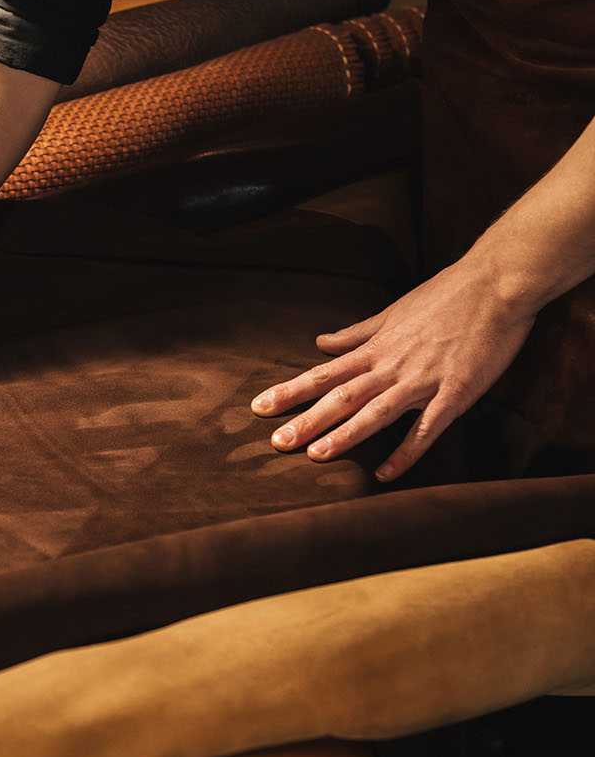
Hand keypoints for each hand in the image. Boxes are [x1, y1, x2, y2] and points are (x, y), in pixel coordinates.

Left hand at [250, 258, 536, 482]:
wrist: (497, 283)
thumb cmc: (447, 294)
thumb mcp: (394, 310)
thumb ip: (357, 333)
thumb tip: (321, 342)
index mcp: (377, 347)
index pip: (325, 373)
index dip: (291, 391)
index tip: (260, 407)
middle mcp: (392, 364)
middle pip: (342, 395)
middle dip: (307, 420)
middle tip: (275, 443)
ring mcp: (422, 379)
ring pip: (376, 411)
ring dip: (346, 434)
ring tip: (316, 455)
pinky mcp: (455, 392)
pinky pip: (426, 428)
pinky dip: (406, 451)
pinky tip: (386, 473)